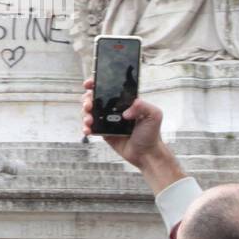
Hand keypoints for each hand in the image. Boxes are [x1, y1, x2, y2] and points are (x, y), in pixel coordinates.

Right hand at [81, 77, 184, 192]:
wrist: (146, 154)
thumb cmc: (151, 134)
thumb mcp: (154, 115)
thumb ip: (143, 106)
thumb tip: (126, 110)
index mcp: (125, 101)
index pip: (109, 88)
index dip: (97, 84)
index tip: (89, 84)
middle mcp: (114, 109)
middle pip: (95, 98)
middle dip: (87, 99)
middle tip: (89, 105)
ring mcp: (107, 120)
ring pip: (90, 112)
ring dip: (85, 114)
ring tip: (89, 120)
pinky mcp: (103, 132)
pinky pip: (90, 127)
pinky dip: (86, 127)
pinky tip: (88, 130)